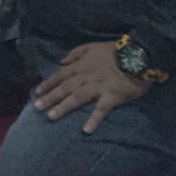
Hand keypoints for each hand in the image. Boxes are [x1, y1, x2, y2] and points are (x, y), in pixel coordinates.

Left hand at [33, 42, 152, 132]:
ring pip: (77, 97)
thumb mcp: (92, 46)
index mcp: (81, 65)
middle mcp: (86, 76)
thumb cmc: (115, 51)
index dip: (48, 83)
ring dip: (64, 107)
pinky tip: (86, 129)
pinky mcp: (112, 96)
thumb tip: (61, 61)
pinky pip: (101, 109)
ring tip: (51, 116)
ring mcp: (99, 87)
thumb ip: (75, 53)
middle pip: (65, 87)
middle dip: (50, 97)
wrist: (138, 55)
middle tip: (37, 107)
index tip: (37, 92)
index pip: (60, 75)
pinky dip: (94, 119)